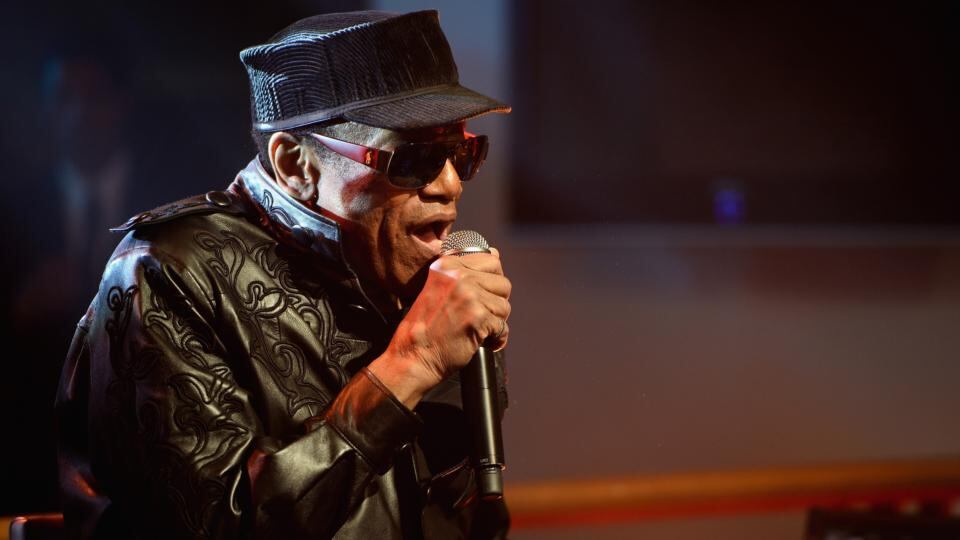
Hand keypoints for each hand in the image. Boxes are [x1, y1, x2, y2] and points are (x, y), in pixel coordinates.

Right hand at [369, 249, 510, 407]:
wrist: (413, 356)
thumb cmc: (425, 327)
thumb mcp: (437, 287)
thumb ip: (464, 271)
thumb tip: (496, 254)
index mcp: (448, 265)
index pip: (492, 261)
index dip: (492, 282)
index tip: (483, 297)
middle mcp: (459, 276)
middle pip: (503, 284)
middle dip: (495, 303)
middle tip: (480, 317)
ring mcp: (469, 296)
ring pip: (504, 306)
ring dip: (495, 322)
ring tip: (477, 330)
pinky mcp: (478, 318)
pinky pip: (502, 328)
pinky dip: (495, 339)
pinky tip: (481, 342)